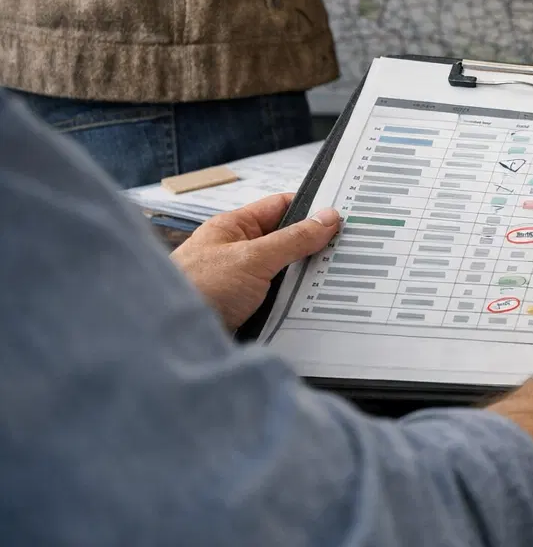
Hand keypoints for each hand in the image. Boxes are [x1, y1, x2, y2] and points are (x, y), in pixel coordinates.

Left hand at [170, 194, 339, 330]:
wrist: (168, 341)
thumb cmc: (197, 290)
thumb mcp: (253, 258)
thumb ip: (293, 238)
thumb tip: (328, 218)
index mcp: (234, 228)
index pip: (281, 207)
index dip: (312, 207)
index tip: (343, 214)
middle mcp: (237, 252)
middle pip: (287, 241)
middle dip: (314, 247)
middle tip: (348, 249)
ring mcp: (241, 282)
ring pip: (285, 274)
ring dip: (306, 279)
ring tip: (338, 278)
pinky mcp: (245, 310)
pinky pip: (279, 300)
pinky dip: (296, 303)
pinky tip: (316, 306)